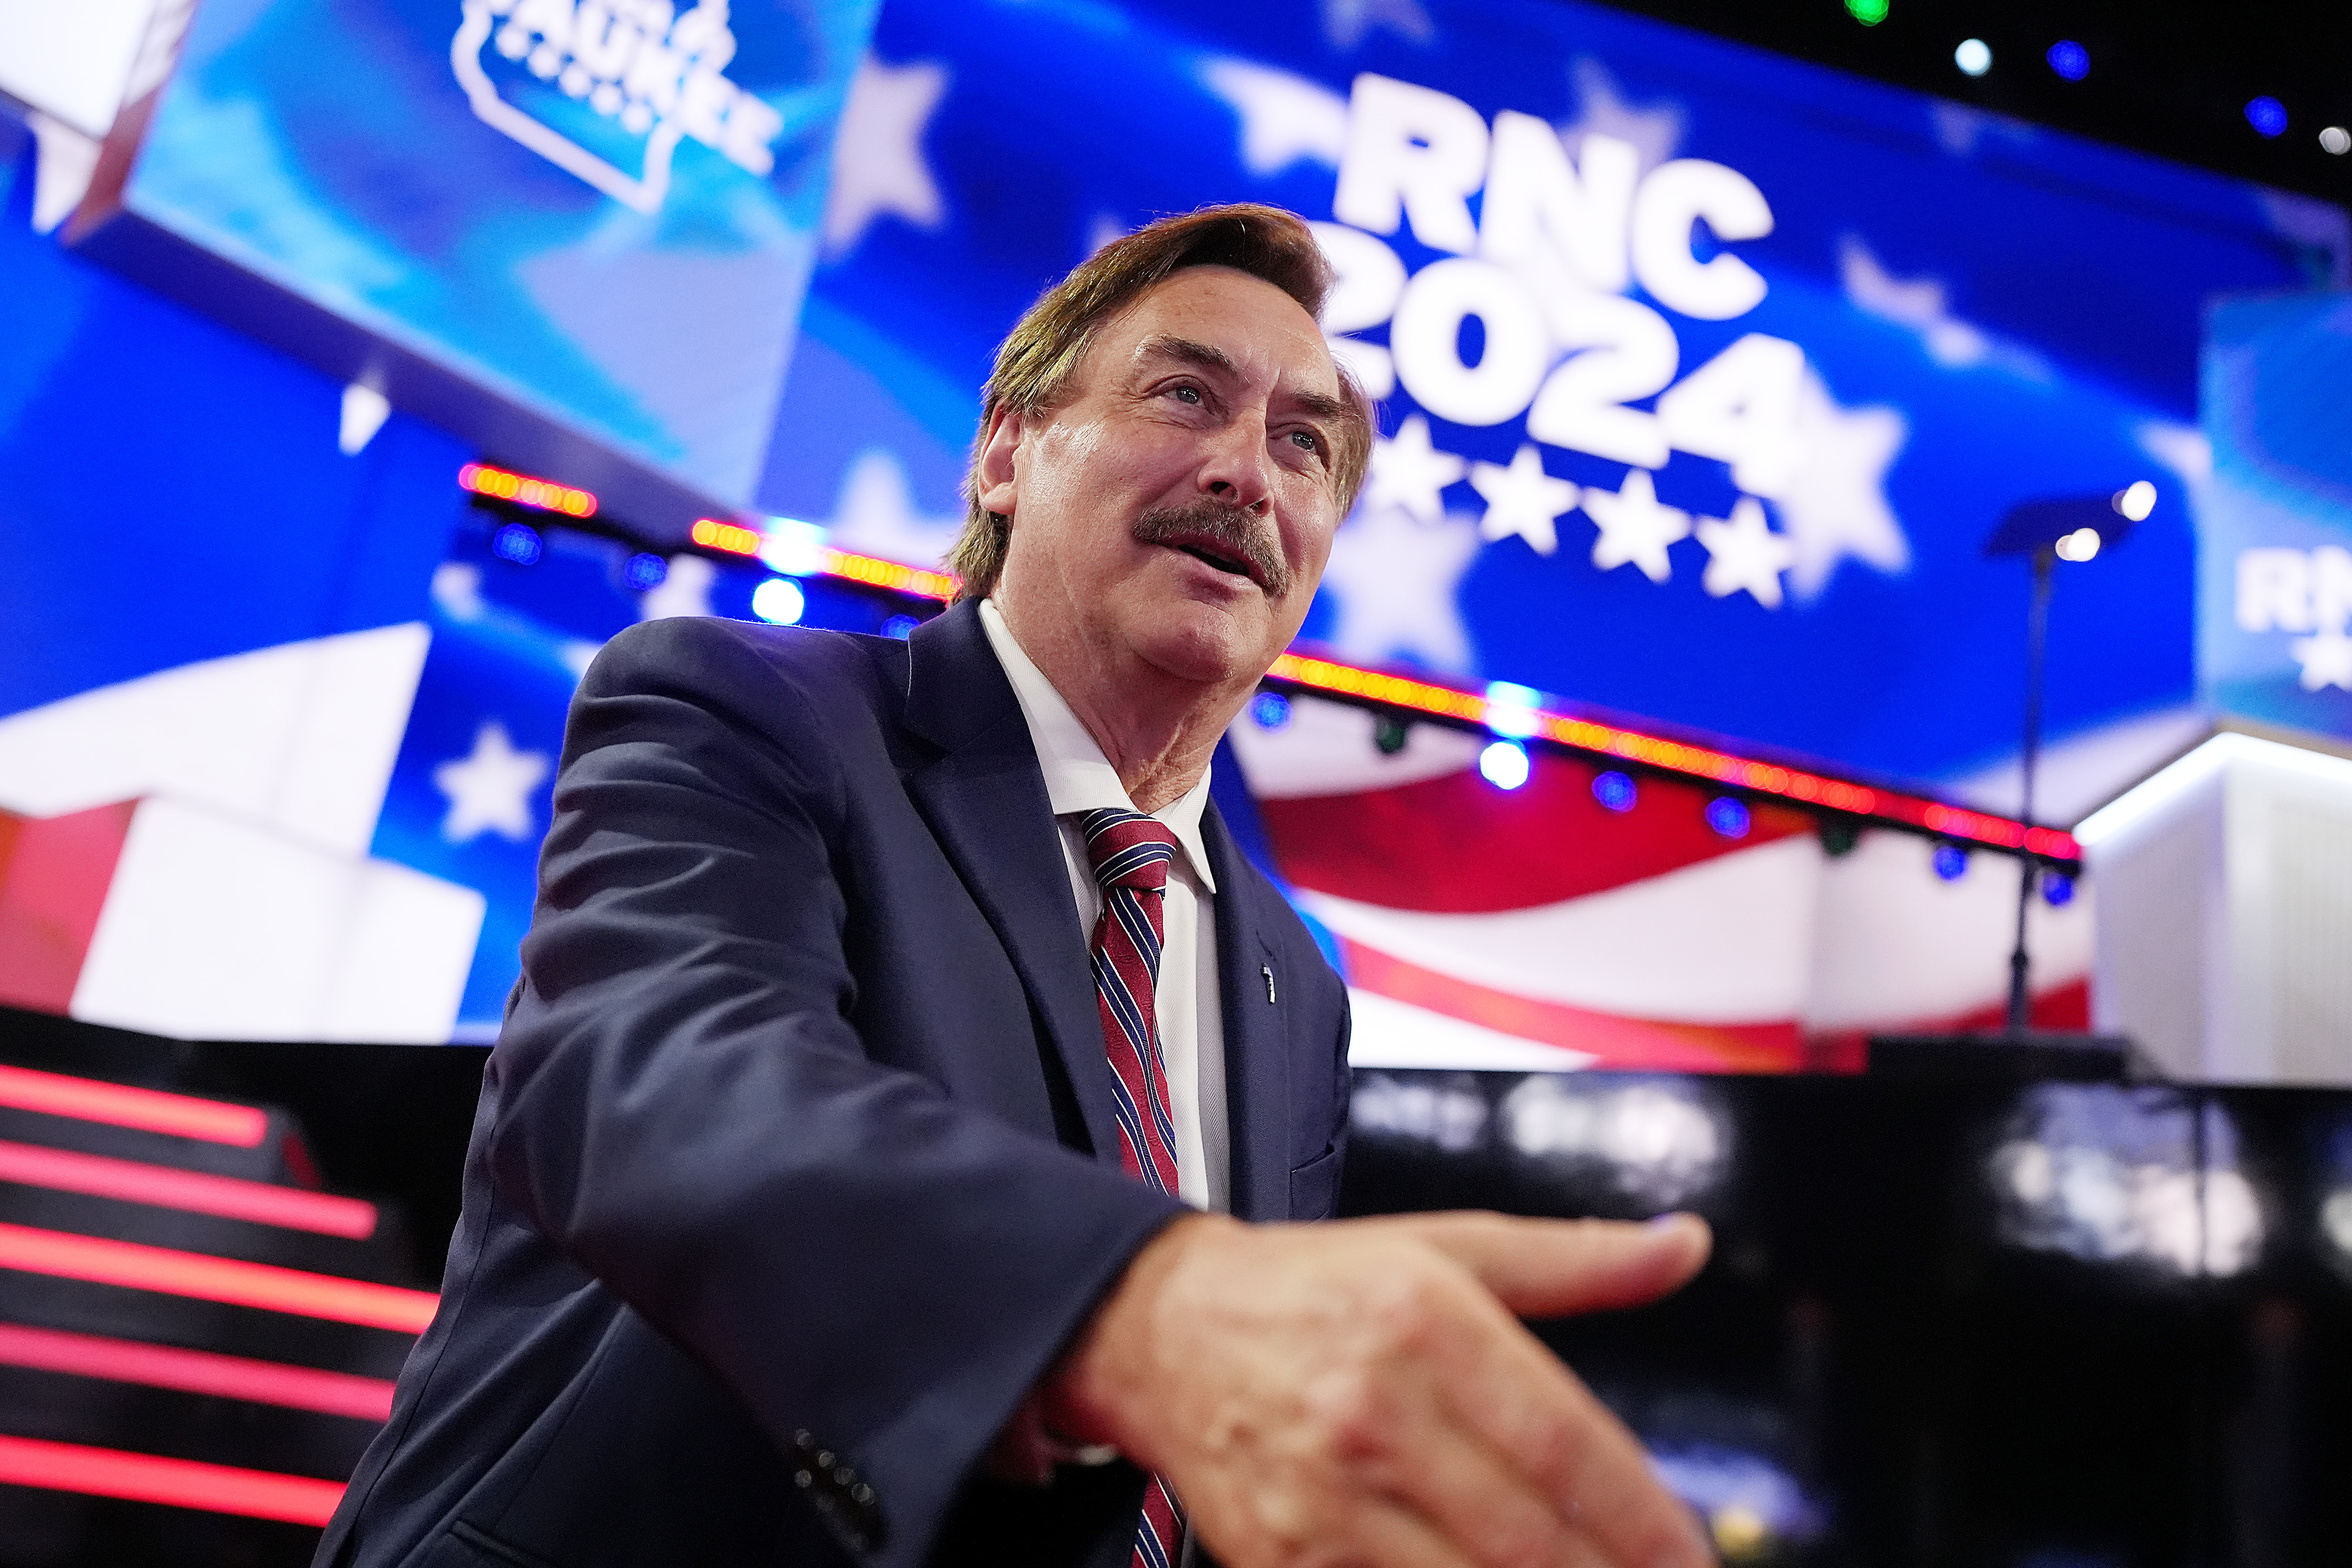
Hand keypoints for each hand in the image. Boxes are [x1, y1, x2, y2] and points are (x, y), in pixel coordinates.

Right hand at [1039, 1210, 1714, 1567]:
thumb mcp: (1446, 1246)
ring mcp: (1323, 1496)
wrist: (1162, 1328)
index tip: (1689, 1552)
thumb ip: (1574, 1259)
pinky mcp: (1282, 1557)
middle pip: (1524, 1532)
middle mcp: (1373, 1408)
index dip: (1640, 1514)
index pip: (1561, 1440)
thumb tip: (1682, 1245)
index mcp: (1423, 1320)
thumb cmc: (1313, 1288)